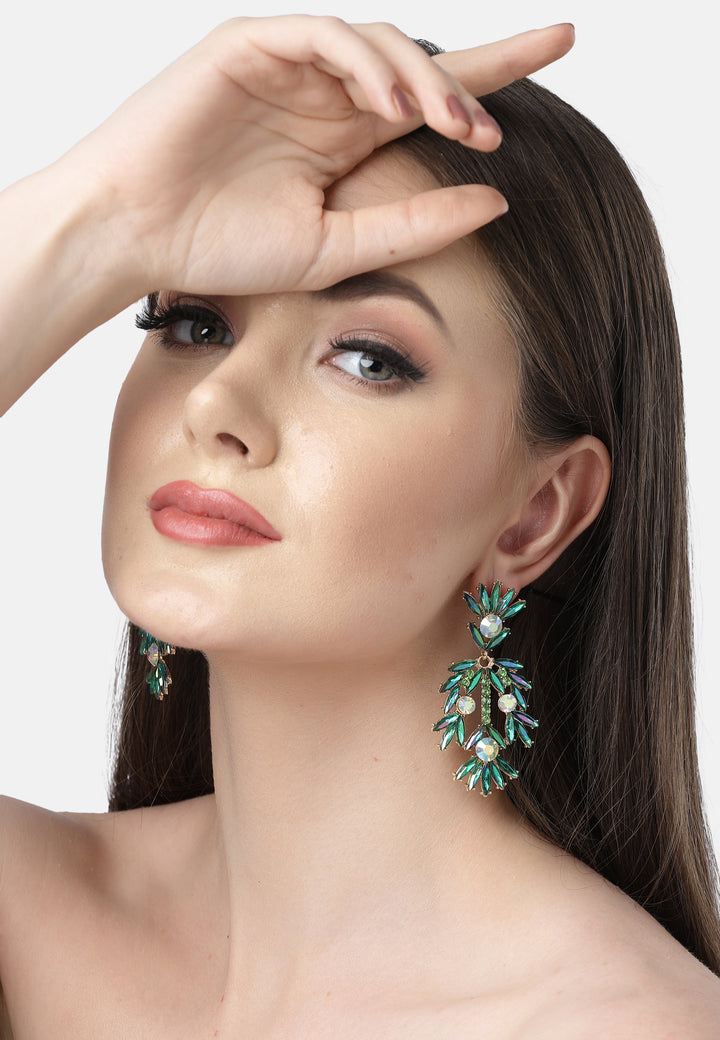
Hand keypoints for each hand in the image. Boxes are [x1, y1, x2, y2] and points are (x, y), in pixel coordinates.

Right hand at [59, 16, 573, 296]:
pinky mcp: (251, 44)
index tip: (562, 49)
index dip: (496, 75)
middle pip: (420, 64)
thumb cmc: (220, 247)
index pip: (433, 101)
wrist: (136, 237)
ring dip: (422, 79)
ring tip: (450, 122)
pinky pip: (322, 35)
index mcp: (345, 141)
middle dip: (473, 80)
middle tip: (496, 128)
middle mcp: (327, 96)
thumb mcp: (336, 247)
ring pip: (379, 44)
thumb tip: (497, 199)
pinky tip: (392, 102)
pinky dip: (363, 62)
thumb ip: (412, 225)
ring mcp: (289, 66)